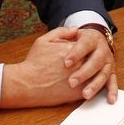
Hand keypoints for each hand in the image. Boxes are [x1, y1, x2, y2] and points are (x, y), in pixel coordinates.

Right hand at [1, 27, 117, 107]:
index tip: (84, 51)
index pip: (88, 46)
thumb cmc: (33, 63)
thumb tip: (75, 30)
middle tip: (89, 62)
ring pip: (97, 75)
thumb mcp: (44, 40)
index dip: (86, 48)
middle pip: (95, 59)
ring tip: (92, 75)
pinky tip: (88, 86)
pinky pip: (91, 90)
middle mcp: (79, 63)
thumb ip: (62, 32)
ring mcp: (80, 79)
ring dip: (96, 75)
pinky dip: (92, 87)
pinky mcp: (77, 94)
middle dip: (93, 61)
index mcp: (73, 49)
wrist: (26, 84)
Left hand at [65, 27, 118, 103]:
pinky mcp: (111, 72)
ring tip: (85, 94)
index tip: (66, 63)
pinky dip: (113, 91)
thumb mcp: (69, 33)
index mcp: (92, 38)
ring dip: (95, 84)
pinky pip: (113, 82)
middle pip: (95, 61)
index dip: (76, 53)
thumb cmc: (77, 41)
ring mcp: (108, 61)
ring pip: (104, 73)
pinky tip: (110, 100)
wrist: (93, 42)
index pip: (84, 45)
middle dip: (84, 72)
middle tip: (71, 82)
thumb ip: (64, 32)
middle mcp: (103, 50)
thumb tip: (71, 31)